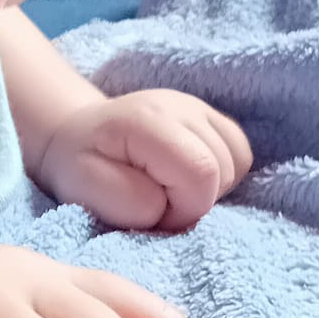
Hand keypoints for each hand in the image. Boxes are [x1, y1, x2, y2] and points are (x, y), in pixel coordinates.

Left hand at [35, 88, 252, 231]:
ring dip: (209, 188)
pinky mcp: (210, 115)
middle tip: (158, 201)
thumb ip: (129, 201)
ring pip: (237, 162)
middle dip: (196, 200)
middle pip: (224, 168)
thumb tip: (167, 205)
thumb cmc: (81, 167)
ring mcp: (198, 106)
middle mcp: (180, 105)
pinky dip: (222, 174)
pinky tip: (188, 177)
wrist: (77, 137)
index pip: (202, 171)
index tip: (155, 212)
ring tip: (170, 188)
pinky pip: (240, 153)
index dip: (186, 207)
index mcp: (149, 121)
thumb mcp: (87, 190)